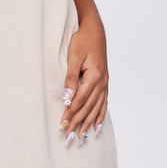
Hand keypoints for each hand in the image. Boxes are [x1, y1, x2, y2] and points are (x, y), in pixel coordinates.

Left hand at [59, 16, 108, 144]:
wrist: (94, 30)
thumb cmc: (82, 40)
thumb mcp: (73, 57)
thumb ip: (71, 78)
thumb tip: (67, 97)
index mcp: (95, 76)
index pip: (80, 100)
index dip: (70, 113)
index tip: (61, 124)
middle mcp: (102, 82)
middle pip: (88, 107)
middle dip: (77, 123)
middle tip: (68, 137)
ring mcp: (105, 83)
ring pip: (96, 108)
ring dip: (88, 123)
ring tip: (81, 137)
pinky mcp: (105, 82)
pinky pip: (103, 103)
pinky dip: (100, 115)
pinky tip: (97, 127)